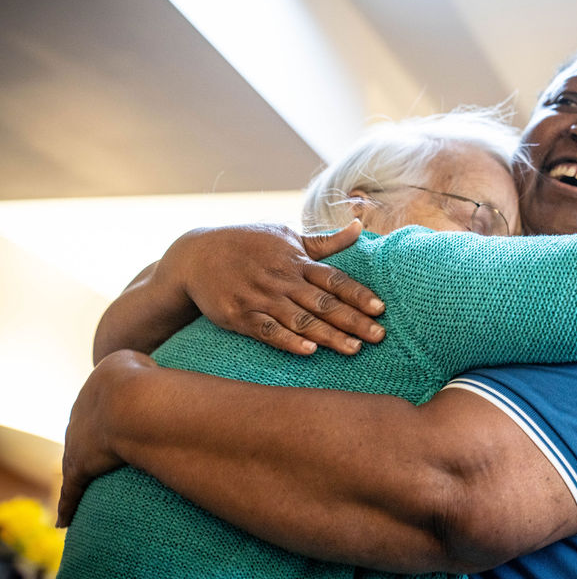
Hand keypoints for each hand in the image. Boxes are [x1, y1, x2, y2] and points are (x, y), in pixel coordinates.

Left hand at [57, 350, 153, 526]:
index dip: (107, 415)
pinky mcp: (79, 468)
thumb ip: (144, 372)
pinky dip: (67, 505)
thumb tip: (158, 378)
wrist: (130, 399)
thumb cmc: (143, 380)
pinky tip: (63, 521)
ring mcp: (77, 444)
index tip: (116, 422)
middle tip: (99, 453)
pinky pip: (70, 490)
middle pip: (82, 434)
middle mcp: (80, 419)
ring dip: (76, 475)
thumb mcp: (142, 363)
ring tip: (81, 489)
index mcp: (96, 393)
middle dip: (89, 443)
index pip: (98, 407)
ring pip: (73, 463)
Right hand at [162, 220, 385, 355]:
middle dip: (353, 320)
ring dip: (328, 335)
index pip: (334, 279)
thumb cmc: (248, 244)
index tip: (381, 308)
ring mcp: (260, 298)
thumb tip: (359, 226)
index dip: (358, 294)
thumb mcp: (286, 237)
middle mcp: (282, 280)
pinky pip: (267, 331)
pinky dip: (288, 341)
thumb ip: (324, 242)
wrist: (195, 255)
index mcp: (297, 261)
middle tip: (380, 336)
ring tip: (354, 349)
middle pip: (324, 302)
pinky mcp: (239, 316)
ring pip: (300, 319)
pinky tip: (309, 351)